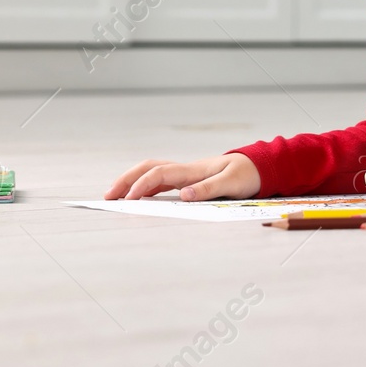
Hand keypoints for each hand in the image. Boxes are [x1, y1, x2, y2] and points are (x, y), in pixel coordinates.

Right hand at [105, 153, 260, 200]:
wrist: (257, 166)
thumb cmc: (246, 174)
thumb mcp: (232, 183)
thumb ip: (209, 189)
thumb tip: (184, 195)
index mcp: (193, 170)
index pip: (159, 174)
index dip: (141, 186)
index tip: (129, 201)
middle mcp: (185, 170)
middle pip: (148, 168)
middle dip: (126, 180)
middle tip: (107, 196)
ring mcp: (185, 173)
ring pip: (152, 173)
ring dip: (132, 182)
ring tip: (115, 197)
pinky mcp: (188, 179)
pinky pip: (161, 180)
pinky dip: (145, 187)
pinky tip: (137, 197)